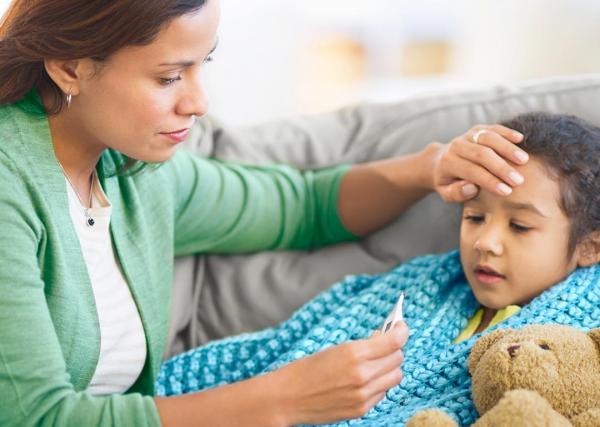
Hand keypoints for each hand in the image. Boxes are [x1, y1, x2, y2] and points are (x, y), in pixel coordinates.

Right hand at [271, 322, 408, 425]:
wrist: (288, 397)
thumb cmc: (307, 369)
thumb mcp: (335, 349)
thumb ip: (363, 346)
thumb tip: (384, 339)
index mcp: (353, 353)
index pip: (393, 341)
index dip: (401, 331)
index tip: (401, 327)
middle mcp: (362, 375)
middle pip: (397, 358)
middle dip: (393, 349)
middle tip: (383, 344)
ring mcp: (363, 395)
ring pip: (395, 377)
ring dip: (389, 368)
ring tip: (375, 363)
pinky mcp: (361, 410)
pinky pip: (383, 392)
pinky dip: (379, 384)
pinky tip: (365, 380)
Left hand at [431, 124, 527, 201]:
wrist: (438, 160)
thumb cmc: (447, 181)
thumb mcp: (445, 192)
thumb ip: (456, 193)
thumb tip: (471, 187)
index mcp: (448, 163)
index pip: (471, 171)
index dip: (490, 181)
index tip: (507, 191)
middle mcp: (456, 146)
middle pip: (482, 154)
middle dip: (502, 168)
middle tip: (519, 180)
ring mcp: (467, 135)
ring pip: (488, 138)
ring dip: (507, 148)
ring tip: (524, 160)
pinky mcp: (477, 129)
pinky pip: (492, 128)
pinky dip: (506, 132)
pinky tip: (520, 139)